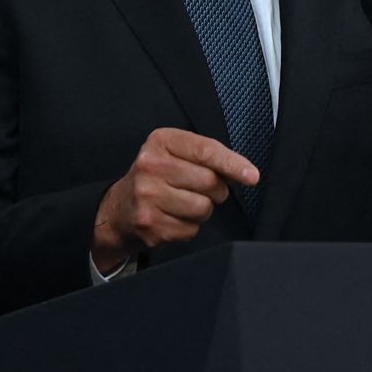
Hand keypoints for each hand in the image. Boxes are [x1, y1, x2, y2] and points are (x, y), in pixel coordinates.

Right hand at [93, 128, 258, 270]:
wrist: (119, 209)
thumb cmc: (158, 177)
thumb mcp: (178, 154)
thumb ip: (210, 156)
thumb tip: (247, 174)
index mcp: (161, 141)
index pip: (207, 151)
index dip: (234, 165)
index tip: (252, 176)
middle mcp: (149, 166)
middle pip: (210, 182)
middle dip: (216, 189)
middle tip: (200, 189)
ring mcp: (146, 197)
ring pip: (203, 208)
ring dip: (203, 210)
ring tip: (183, 203)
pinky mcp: (148, 225)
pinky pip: (191, 229)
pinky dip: (189, 227)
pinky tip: (172, 217)